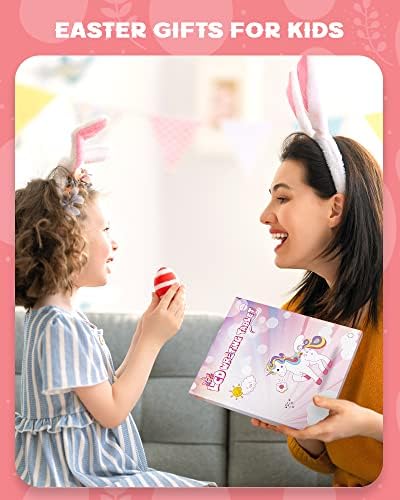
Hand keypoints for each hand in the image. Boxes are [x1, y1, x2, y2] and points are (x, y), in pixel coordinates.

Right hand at [141, 283, 185, 345]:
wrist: (151, 342)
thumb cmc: (146, 326)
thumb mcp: (148, 313)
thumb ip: (154, 301)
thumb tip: (155, 291)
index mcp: (160, 311)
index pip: (168, 297)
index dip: (173, 289)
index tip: (176, 283)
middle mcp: (168, 316)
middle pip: (177, 301)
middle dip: (181, 292)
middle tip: (183, 286)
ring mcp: (174, 322)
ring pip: (181, 308)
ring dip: (183, 300)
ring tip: (183, 294)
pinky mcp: (177, 327)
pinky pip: (181, 315)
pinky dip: (182, 308)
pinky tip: (182, 304)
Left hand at [252, 396, 382, 442]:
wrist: (366, 424)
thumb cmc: (354, 415)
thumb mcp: (340, 406)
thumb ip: (327, 403)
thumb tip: (313, 399)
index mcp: (323, 430)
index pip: (301, 433)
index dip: (287, 430)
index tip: (275, 426)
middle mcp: (320, 434)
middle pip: (294, 433)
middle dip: (276, 428)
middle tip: (258, 422)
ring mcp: (321, 433)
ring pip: (298, 431)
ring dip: (281, 426)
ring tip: (264, 421)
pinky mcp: (322, 430)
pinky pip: (304, 428)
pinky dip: (292, 424)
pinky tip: (285, 419)